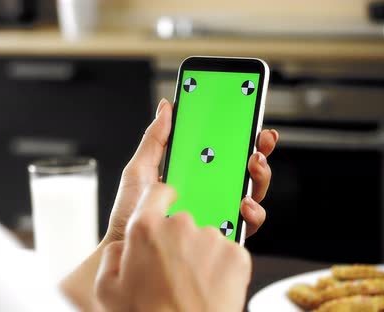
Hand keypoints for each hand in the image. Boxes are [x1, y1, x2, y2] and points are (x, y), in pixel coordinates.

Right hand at [96, 184, 251, 311]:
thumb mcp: (107, 290)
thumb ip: (111, 256)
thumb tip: (121, 247)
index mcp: (145, 229)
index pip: (157, 192)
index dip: (160, 199)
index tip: (164, 205)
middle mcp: (180, 226)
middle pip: (182, 220)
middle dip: (178, 240)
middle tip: (173, 271)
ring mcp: (211, 239)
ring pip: (206, 237)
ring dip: (201, 254)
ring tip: (192, 284)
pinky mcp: (236, 255)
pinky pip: (229, 252)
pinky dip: (222, 267)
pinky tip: (209, 287)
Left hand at [103, 98, 277, 243]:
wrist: (123, 251)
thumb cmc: (129, 216)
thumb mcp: (139, 171)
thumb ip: (155, 140)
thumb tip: (167, 107)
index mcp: (192, 176)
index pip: (222, 152)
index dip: (239, 136)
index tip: (249, 119)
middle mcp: (208, 194)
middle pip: (242, 170)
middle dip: (258, 152)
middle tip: (258, 140)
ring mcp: (216, 214)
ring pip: (251, 194)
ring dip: (259, 177)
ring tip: (253, 165)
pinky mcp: (220, 236)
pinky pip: (246, 225)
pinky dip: (253, 212)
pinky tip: (244, 203)